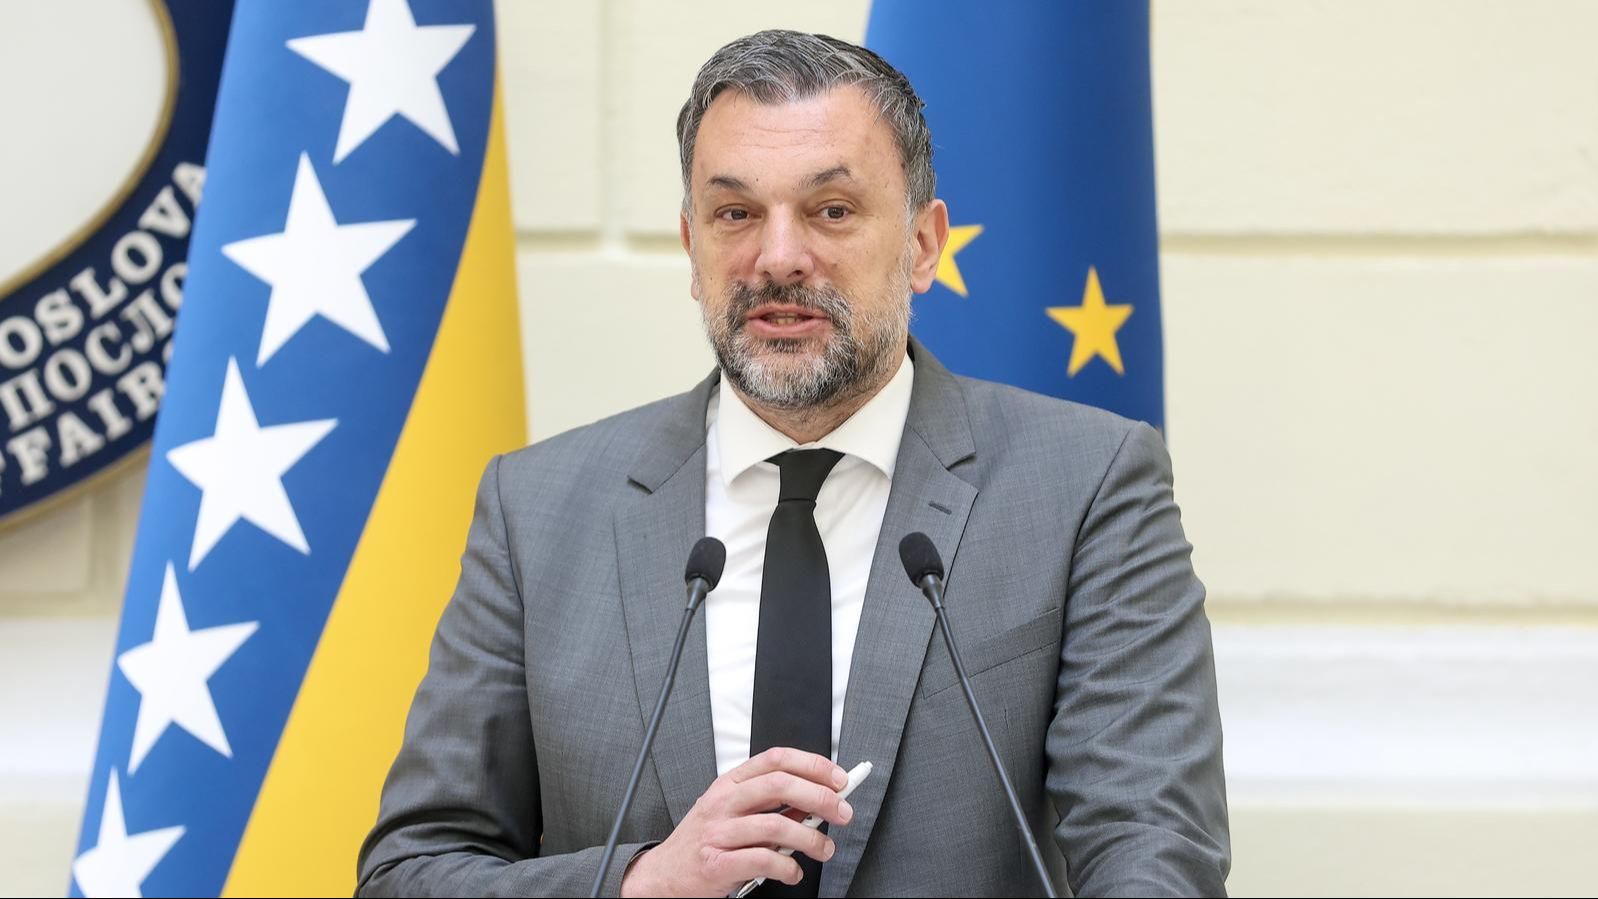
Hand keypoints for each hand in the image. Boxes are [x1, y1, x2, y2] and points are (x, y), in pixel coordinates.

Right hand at [619, 747, 853, 896]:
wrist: (663, 876)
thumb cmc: (705, 841)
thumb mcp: (732, 812)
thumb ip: (769, 804)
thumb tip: (816, 799)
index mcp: (729, 783)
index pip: (776, 759)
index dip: (813, 764)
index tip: (838, 779)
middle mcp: (723, 802)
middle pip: (780, 785)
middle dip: (820, 797)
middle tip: (841, 812)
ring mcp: (718, 832)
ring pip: (776, 825)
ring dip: (810, 839)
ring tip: (823, 849)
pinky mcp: (716, 864)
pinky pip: (763, 860)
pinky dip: (788, 867)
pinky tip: (792, 871)